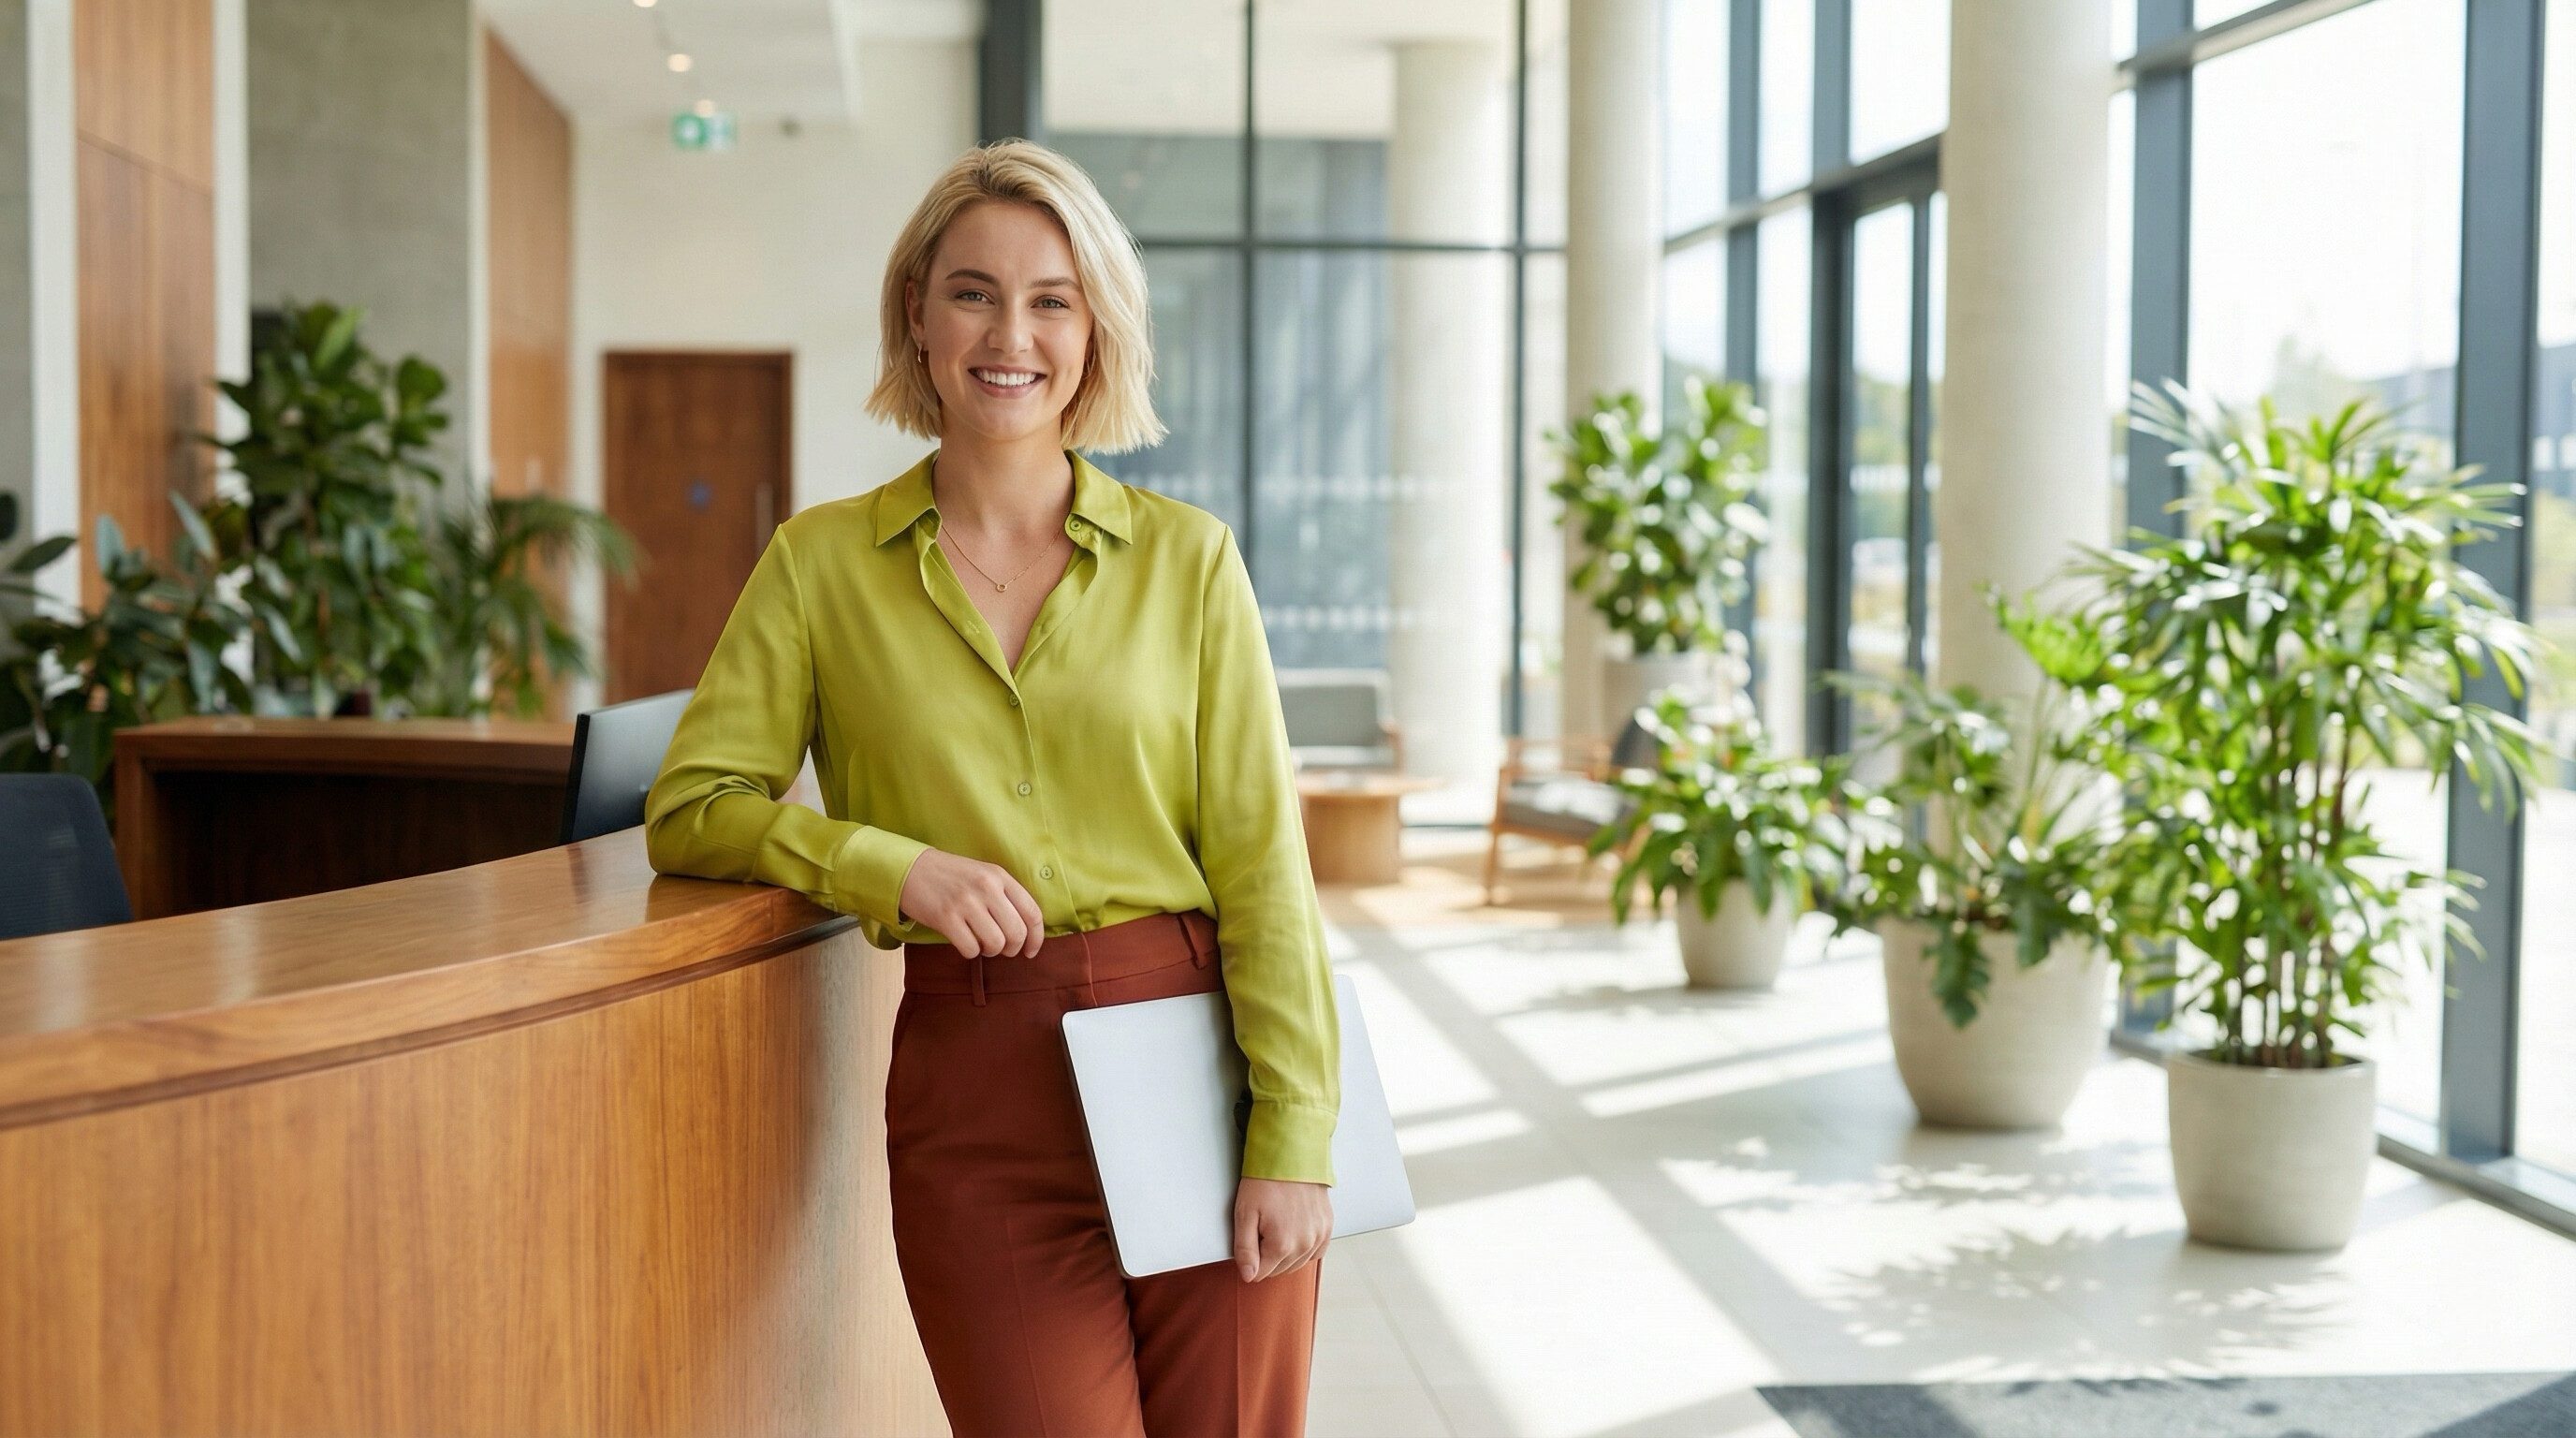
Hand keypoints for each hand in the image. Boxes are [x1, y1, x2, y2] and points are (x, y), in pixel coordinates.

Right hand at [897, 849, 1045, 957]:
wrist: (911, 869)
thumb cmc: (951, 877)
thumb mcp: (983, 875)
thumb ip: (1005, 896)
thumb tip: (1027, 930)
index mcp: (999, 876)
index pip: (1032, 913)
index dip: (1036, 938)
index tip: (1030, 951)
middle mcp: (986, 887)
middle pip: (1017, 933)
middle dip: (1012, 949)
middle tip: (1001, 949)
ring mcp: (965, 902)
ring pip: (996, 944)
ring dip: (991, 951)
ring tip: (981, 943)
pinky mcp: (945, 917)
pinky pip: (971, 949)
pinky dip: (970, 952)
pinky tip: (964, 941)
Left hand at [1233, 1176, 1330, 1281]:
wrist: (1292, 1156)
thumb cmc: (1266, 1181)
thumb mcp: (1245, 1213)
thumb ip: (1245, 1249)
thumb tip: (1249, 1276)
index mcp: (1282, 1245)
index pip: (1259, 1273)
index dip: (1250, 1258)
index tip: (1250, 1236)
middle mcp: (1304, 1245)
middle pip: (1278, 1270)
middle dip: (1266, 1256)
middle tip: (1261, 1228)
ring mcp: (1318, 1237)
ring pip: (1296, 1264)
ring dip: (1285, 1254)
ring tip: (1277, 1226)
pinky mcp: (1327, 1228)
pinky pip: (1315, 1253)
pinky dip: (1304, 1249)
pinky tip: (1294, 1232)